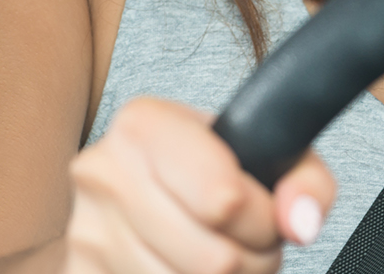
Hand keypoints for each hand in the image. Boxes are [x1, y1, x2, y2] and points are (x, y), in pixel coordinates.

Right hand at [65, 97, 336, 273]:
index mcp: (144, 124)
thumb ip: (305, 180)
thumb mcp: (267, 151)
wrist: (141, 186)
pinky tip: (190, 270)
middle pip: (214, 261)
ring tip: (223, 256)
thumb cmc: (210, 169)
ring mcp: (84, 233)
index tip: (265, 213)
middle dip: (253, 262)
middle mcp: (102, 174)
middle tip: (250, 243)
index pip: (225, 198)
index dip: (263, 220)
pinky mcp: (79, 273)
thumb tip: (301, 224)